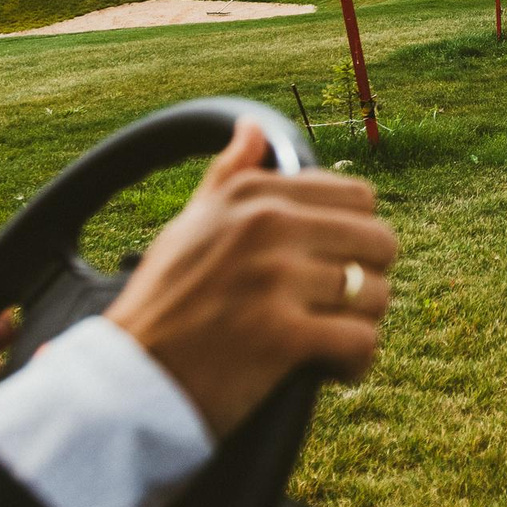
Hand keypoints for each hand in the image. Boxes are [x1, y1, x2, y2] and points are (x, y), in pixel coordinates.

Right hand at [105, 120, 395, 436]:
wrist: (127, 379)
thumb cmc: (163, 304)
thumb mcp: (190, 225)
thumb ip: (229, 176)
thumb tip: (253, 127)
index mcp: (252, 195)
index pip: (358, 197)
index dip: (356, 238)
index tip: (330, 266)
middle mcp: (266, 226)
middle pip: (379, 242)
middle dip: (369, 279)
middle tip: (336, 308)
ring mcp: (274, 279)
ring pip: (377, 293)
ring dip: (362, 324)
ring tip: (330, 340)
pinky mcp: (281, 335)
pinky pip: (362, 341)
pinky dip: (355, 362)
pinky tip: (331, 369)